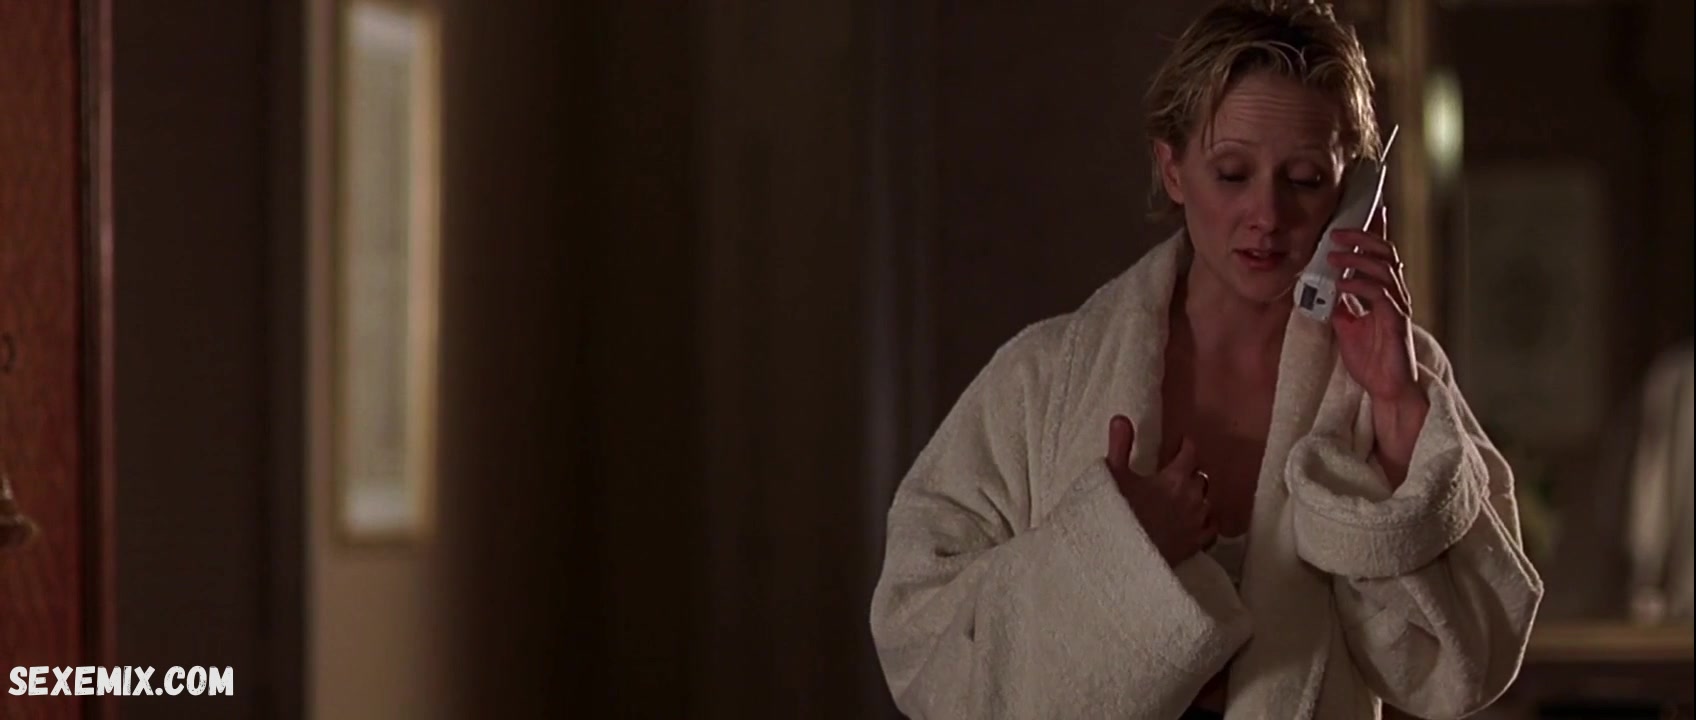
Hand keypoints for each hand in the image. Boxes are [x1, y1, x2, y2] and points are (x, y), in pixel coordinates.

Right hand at [1105, 415, 1215, 566]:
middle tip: (1177, 472)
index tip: (1180, 443)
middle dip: (1190, 472)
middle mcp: (1193, 497)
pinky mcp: (1196, 544)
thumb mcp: (1113, 475)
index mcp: (1175, 477)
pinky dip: (1206, 521)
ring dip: (1198, 495)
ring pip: (1207, 501)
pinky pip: (1212, 528)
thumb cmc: (1118, 512)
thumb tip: (1120, 418)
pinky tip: (1198, 521)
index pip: (1190, 453)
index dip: (1185, 446)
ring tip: (1185, 496)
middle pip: (1200, 476)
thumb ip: (1120, 445)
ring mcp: (1197, 522)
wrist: (1123, 555)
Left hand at [1326, 207, 1418, 403]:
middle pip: (1386, 253)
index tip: (1365, 209)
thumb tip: (1327, 288)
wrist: (1386, 388)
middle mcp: (1394, 295)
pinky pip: (1380, 294)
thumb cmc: (1371, 358)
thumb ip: (1340, 304)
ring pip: (1385, 268)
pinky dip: (1360, 284)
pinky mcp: (1395, 321)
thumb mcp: (1346, 326)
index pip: (1380, 254)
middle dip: (1363, 237)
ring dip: (1357, 258)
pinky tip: (1343, 283)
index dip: (1374, 231)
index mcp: (1383, 292)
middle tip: (1337, 231)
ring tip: (1333, 254)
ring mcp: (1397, 306)